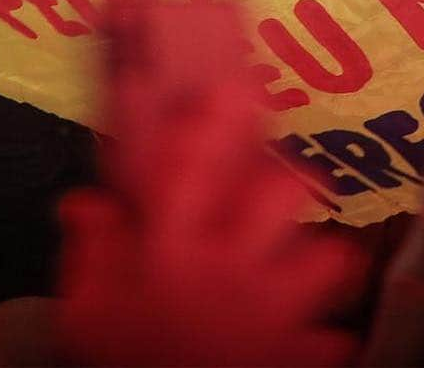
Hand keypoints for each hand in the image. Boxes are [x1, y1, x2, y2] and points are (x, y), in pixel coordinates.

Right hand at [56, 1, 359, 367]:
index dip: (216, 115)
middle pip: (282, 191)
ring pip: (329, 256)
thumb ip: (91, 248)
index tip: (233, 83)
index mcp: (170, 246)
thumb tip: (85, 199)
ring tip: (310, 261)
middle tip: (274, 187)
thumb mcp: (86, 309)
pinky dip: (329, 340)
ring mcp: (273, 315)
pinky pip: (337, 338)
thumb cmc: (122, 362)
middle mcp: (229, 267)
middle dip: (284, 181)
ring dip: (323, 258)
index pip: (194, 159)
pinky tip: (316, 340)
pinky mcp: (300, 357)